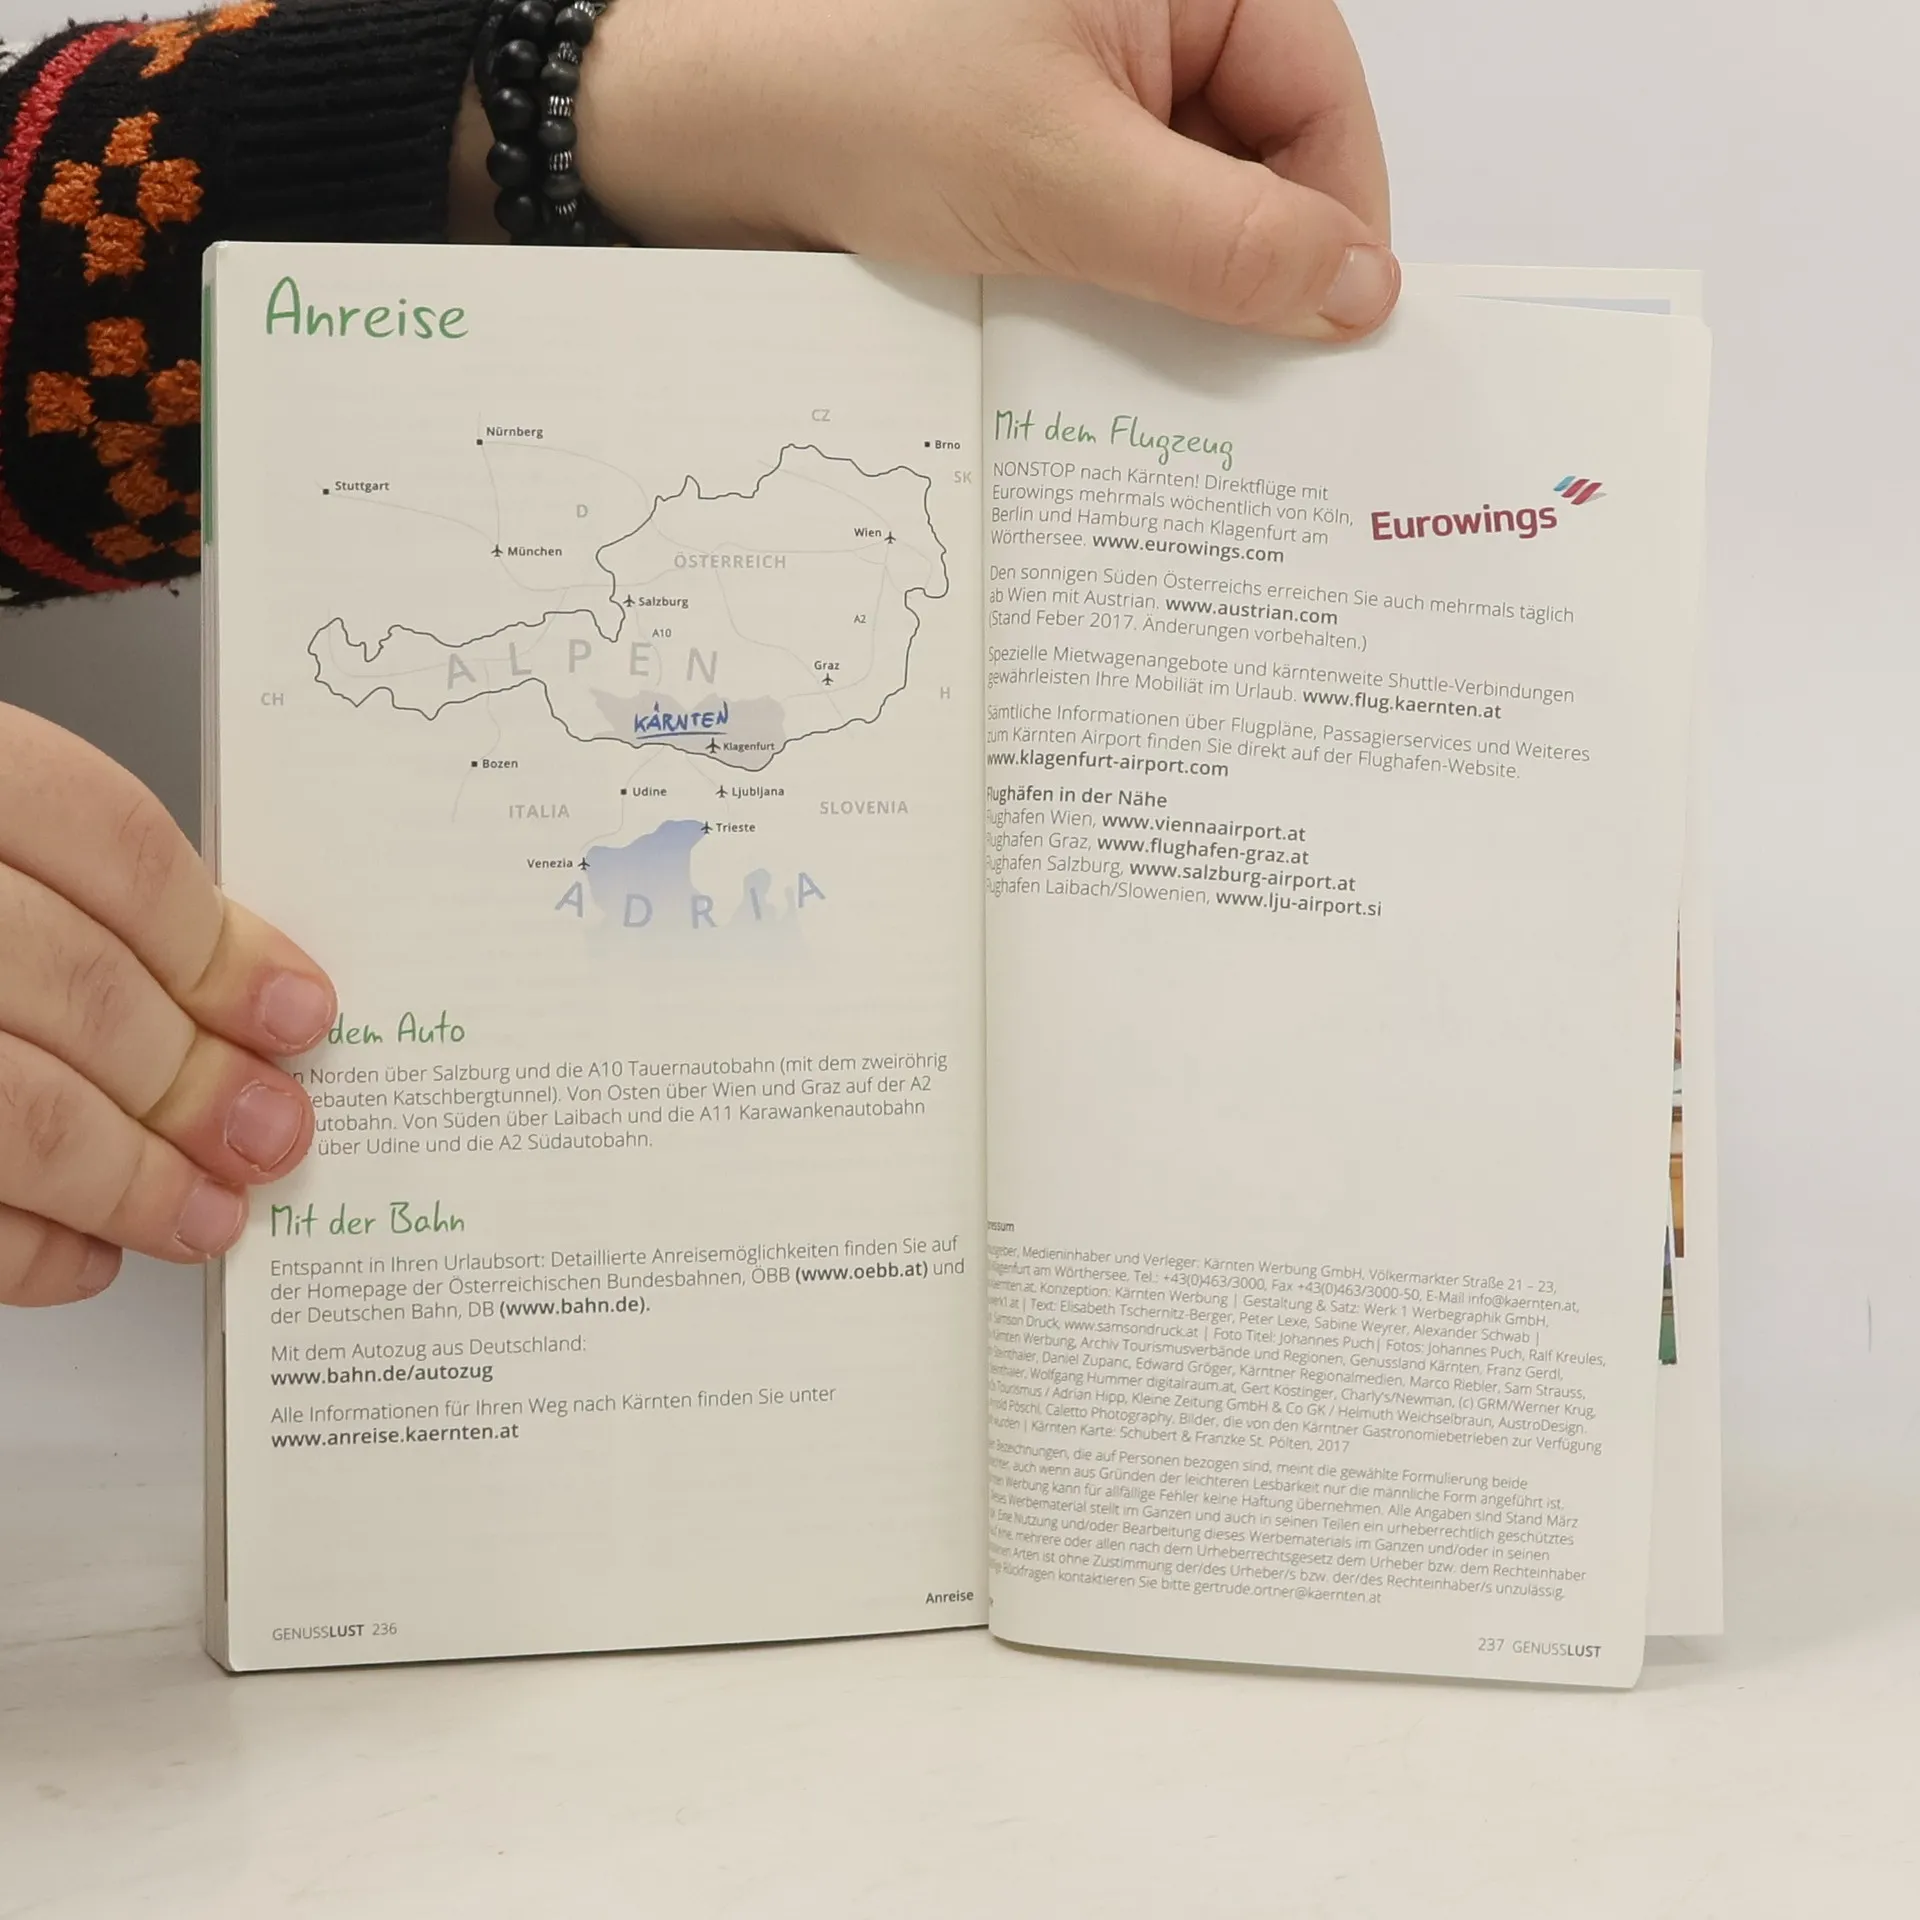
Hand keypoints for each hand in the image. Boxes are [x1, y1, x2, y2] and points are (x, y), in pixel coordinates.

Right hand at [0, 706, 334, 1306]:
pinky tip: (82, 1251)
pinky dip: (23, 1247)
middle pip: (78, 986)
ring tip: (206, 1213)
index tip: (298, 1013)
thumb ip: (75, 893)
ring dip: (131, 1181)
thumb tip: (244, 996)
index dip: (222, 943)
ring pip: (14, 1110)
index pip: (109, 843)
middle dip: (198, 1081)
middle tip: (271, 1132)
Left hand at [488, 0, 1394, 338]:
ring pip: (1191, 202)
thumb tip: (1362, 293)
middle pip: (1264, 154)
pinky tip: (1103, 343)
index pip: (1320, 96)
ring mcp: (1091, 80)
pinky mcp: (1040, 143)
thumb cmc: (858, 102)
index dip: (1337, 222)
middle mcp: (1147, 13)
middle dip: (1253, 267)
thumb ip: (1228, 240)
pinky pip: (1123, 223)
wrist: (691, 128)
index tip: (1333, 339)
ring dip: (1181, 290)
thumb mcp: (1066, 179)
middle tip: (1249, 386)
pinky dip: (1122, 288)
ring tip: (1160, 368)